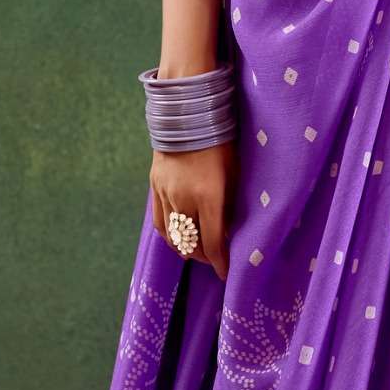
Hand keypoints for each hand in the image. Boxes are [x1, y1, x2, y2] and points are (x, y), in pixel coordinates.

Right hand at [150, 140, 234, 279]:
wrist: (187, 116)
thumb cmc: (221, 144)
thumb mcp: (234, 174)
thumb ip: (231, 204)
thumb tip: (230, 229)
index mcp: (208, 197)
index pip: (212, 243)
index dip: (220, 262)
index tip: (226, 273)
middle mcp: (183, 199)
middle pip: (191, 244)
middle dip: (205, 257)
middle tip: (215, 259)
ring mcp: (165, 194)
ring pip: (173, 236)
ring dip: (186, 248)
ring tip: (198, 251)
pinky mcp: (155, 187)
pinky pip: (160, 222)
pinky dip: (170, 235)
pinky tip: (179, 237)